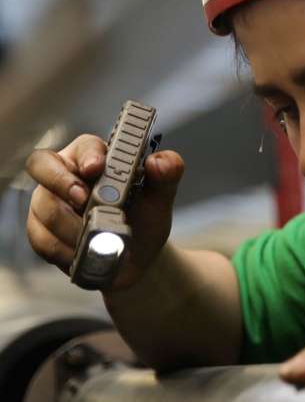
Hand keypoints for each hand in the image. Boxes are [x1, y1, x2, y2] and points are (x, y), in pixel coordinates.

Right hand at [25, 133, 185, 291]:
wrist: (135, 256)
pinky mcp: (40, 231)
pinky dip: (66, 250)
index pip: (83, 145)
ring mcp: (48, 202)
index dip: (87, 155)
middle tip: (83, 200)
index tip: (97, 168)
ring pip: (45, 207)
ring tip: (100, 239)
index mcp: (95, 157)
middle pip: (42, 164)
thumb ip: (168, 174)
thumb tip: (159, 161)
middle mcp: (65, 174)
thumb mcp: (161, 197)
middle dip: (60, 182)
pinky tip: (85, 253)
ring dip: (73, 227)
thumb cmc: (145, 218)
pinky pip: (42, 239)